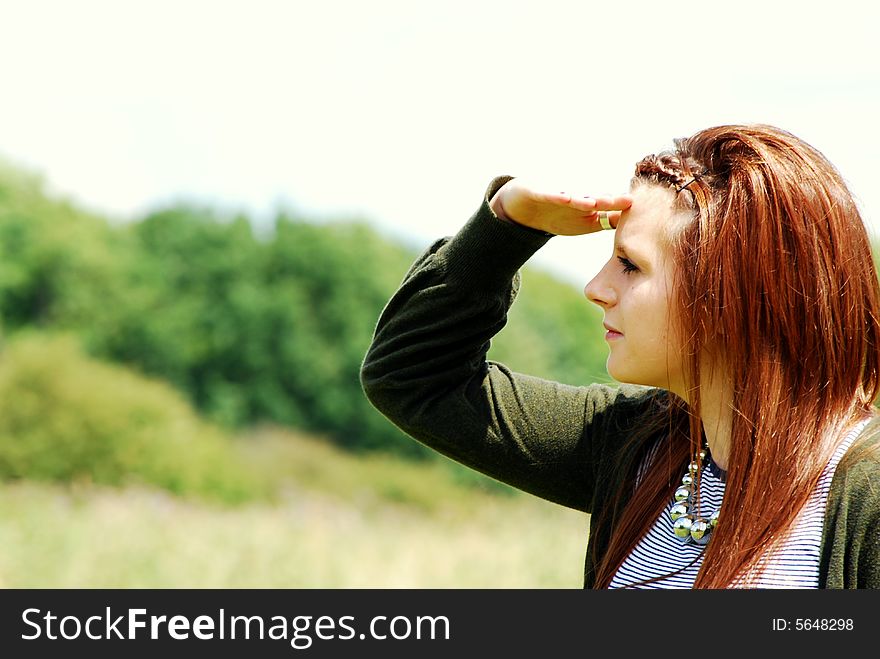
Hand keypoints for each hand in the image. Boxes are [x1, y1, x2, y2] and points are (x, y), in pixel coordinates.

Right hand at [489, 178, 631, 235]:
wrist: (522, 207)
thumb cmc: (557, 215)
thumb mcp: (582, 224)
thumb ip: (605, 222)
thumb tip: (631, 223)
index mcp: (585, 207)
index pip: (605, 207)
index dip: (619, 207)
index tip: (636, 207)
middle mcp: (574, 199)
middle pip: (592, 200)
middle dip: (608, 202)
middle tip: (626, 201)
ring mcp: (556, 196)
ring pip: (573, 198)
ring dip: (584, 200)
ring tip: (596, 203)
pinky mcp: (538, 193)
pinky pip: (548, 196)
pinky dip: (556, 197)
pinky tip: (565, 199)